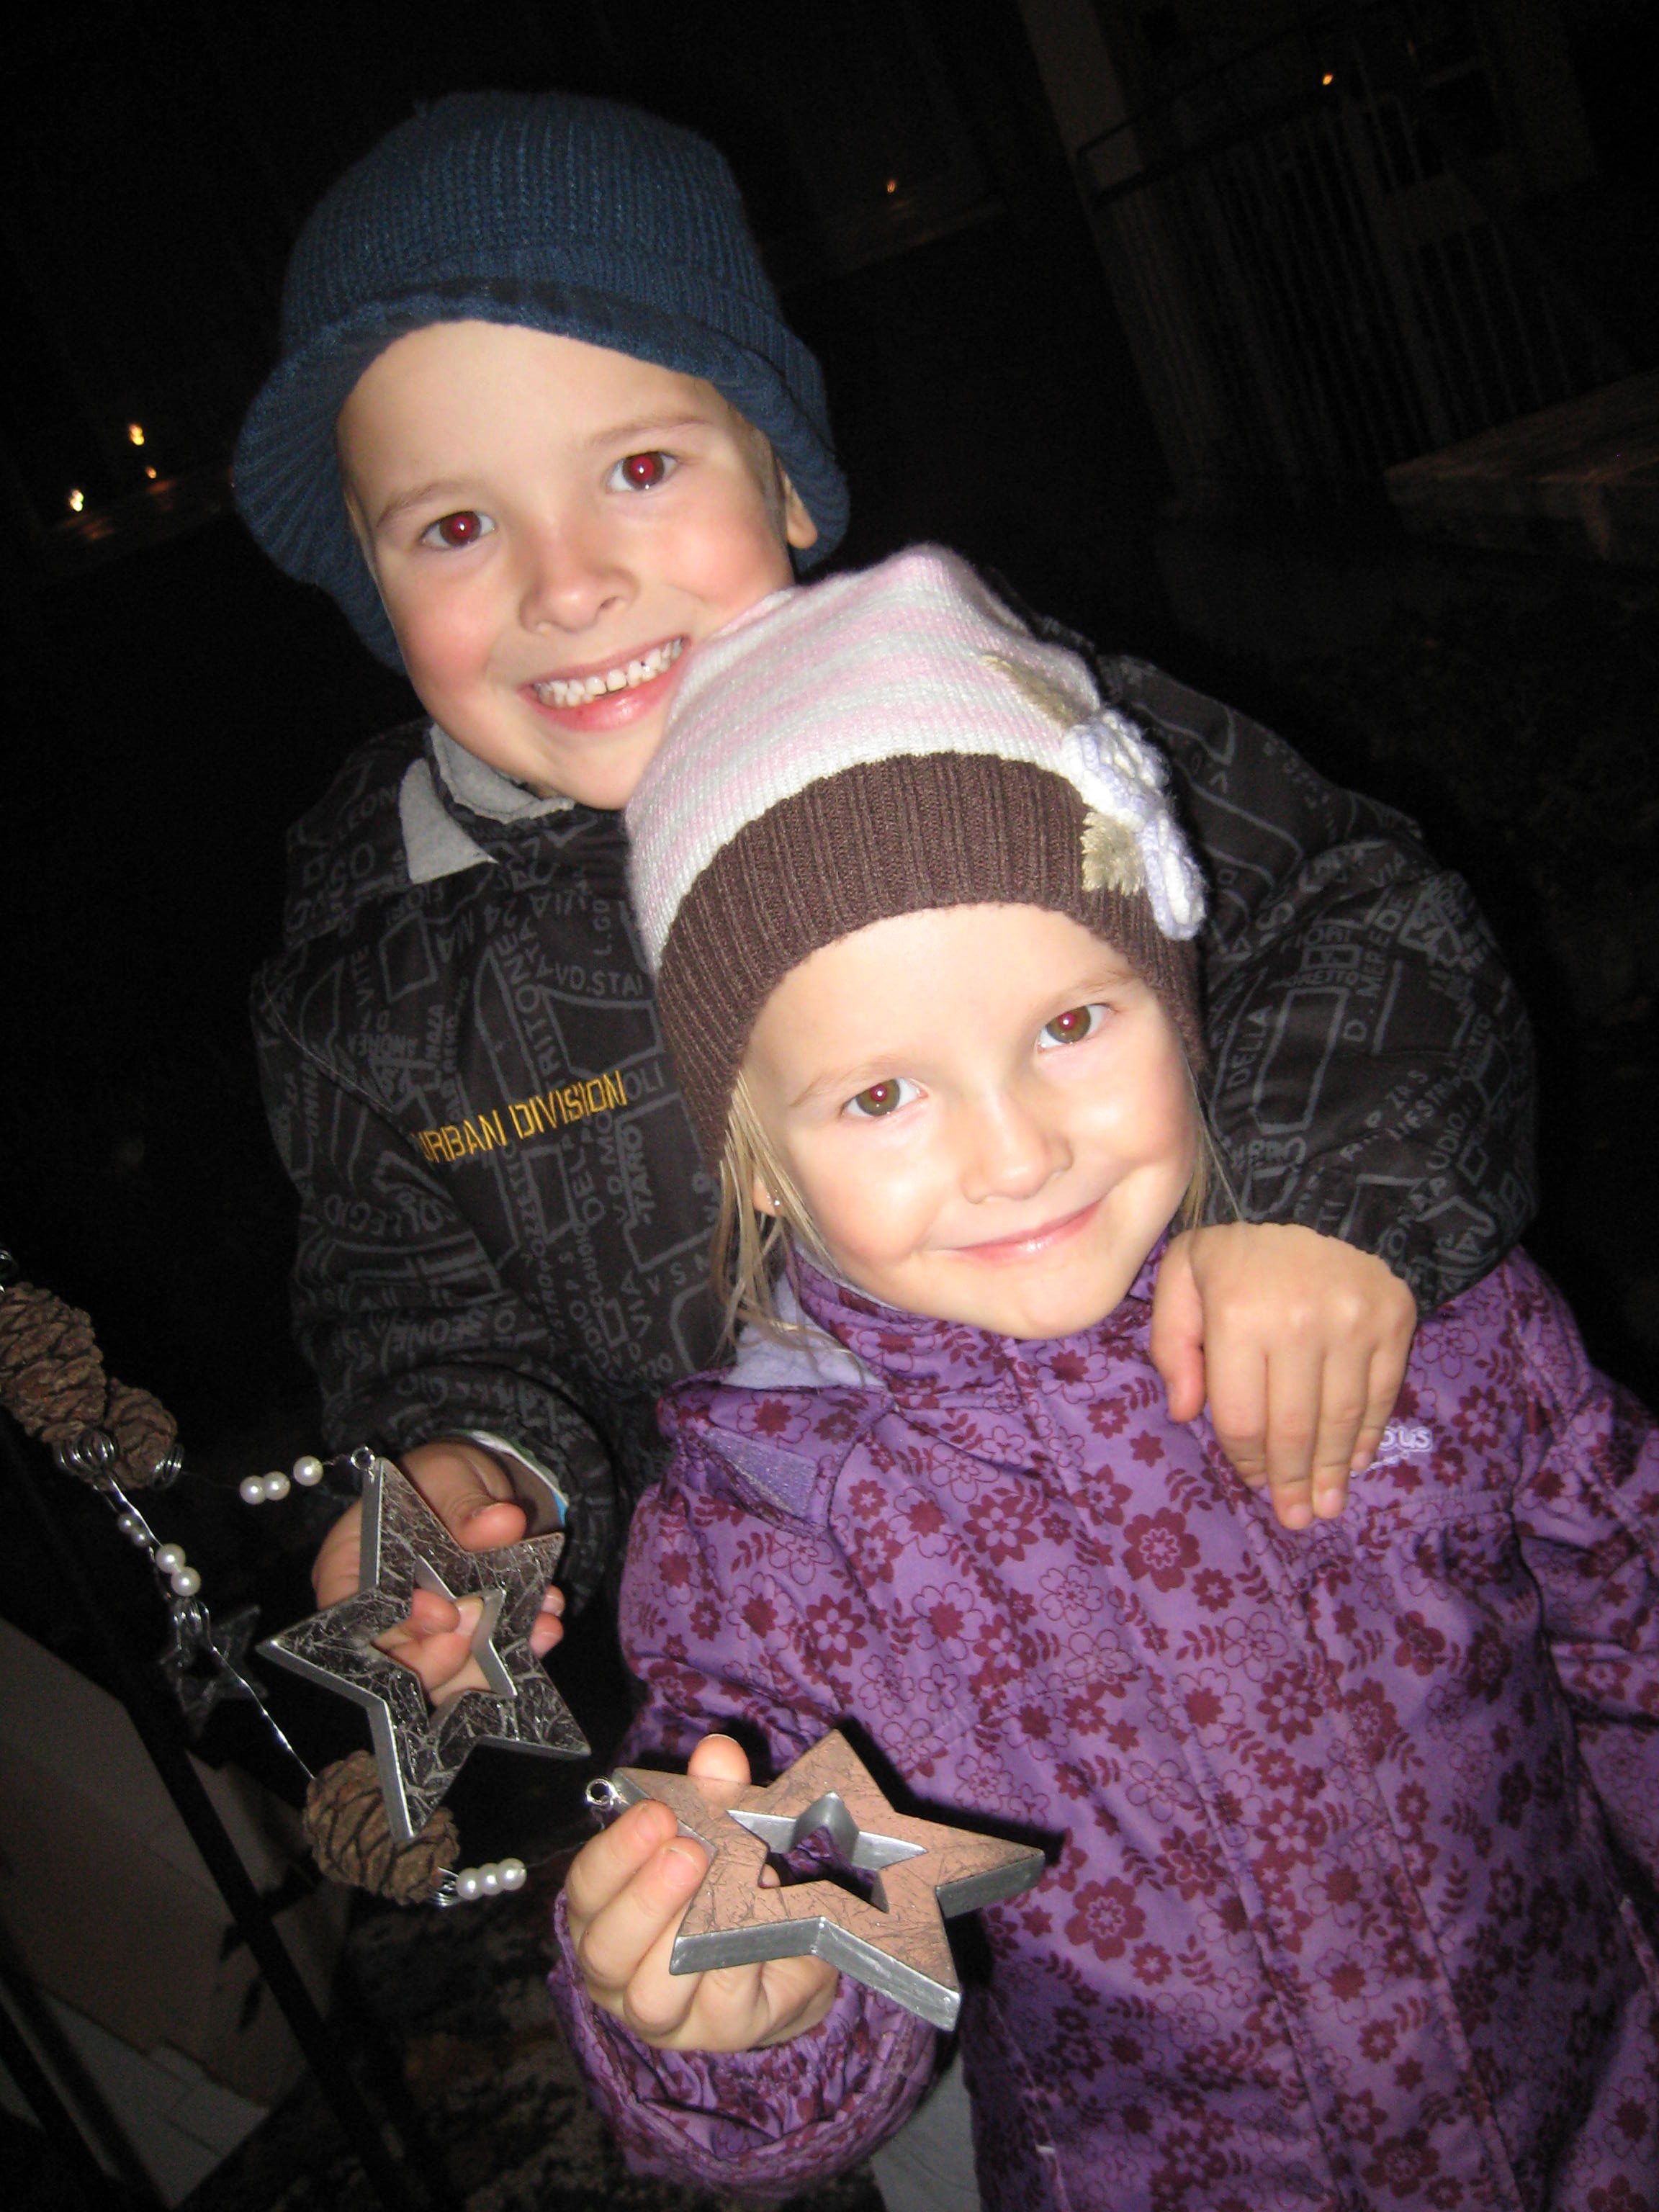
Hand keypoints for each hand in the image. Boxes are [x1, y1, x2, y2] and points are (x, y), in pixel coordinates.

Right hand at [309, 1439, 562, 1704]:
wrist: (476, 1490)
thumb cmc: (439, 1480)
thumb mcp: (449, 1475)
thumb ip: (466, 1503)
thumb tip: (500, 1524)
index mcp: (350, 1568)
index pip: (357, 1615)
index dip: (396, 1625)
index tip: (444, 1614)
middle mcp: (378, 1614)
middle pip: (397, 1661)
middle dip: (445, 1653)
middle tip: (484, 1623)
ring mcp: (421, 1638)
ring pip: (444, 1675)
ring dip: (491, 1658)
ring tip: (535, 1624)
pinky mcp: (460, 1647)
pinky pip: (483, 1665)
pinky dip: (517, 1649)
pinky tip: (544, 1626)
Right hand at [566, 1735, 838, 2051]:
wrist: (786, 1954)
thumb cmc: (731, 1886)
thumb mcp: (722, 1830)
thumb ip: (713, 1792)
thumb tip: (716, 1754)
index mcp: (603, 1916)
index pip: (586, 1890)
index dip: (616, 1854)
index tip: (655, 1815)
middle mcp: (618, 1976)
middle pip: (606, 1952)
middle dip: (646, 1899)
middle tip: (689, 1852)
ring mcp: (665, 2016)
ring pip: (653, 1994)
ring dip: (688, 1936)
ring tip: (726, 1888)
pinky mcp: (721, 2032)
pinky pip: (722, 2004)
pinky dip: (740, 1959)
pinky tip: (759, 1921)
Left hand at [1151, 1223, 1415, 1528]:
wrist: (1326, 1178)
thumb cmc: (1241, 1231)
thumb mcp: (1184, 1268)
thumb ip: (1173, 1340)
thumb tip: (1184, 1412)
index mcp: (1238, 1316)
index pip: (1240, 1416)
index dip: (1246, 1458)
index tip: (1253, 1481)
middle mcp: (1298, 1327)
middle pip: (1293, 1429)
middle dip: (1291, 1482)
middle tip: (1295, 1519)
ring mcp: (1353, 1326)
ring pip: (1341, 1419)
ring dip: (1333, 1472)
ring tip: (1326, 1506)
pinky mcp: (1395, 1320)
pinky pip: (1382, 1394)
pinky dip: (1369, 1433)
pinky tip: (1357, 1460)